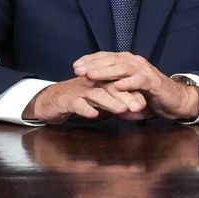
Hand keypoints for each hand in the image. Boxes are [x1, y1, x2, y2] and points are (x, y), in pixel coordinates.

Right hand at [22, 76, 145, 124]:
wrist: (51, 101)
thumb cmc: (79, 102)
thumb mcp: (101, 106)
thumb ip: (118, 108)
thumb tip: (138, 114)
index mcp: (101, 83)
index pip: (119, 85)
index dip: (133, 93)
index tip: (146, 104)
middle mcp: (91, 84)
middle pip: (111, 87)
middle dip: (126, 96)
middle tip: (140, 107)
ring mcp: (79, 91)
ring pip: (96, 94)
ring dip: (110, 102)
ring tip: (122, 110)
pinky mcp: (66, 100)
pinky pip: (77, 103)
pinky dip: (85, 108)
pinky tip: (93, 114)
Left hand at [72, 52, 198, 121]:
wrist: (175, 101)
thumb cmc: (149, 97)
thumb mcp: (126, 93)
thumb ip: (111, 92)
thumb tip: (93, 96)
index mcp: (127, 62)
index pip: (105, 57)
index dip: (90, 60)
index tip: (75, 66)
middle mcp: (135, 62)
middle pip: (110, 60)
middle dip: (93, 65)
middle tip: (78, 70)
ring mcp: (144, 70)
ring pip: (122, 68)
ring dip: (106, 71)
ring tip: (91, 75)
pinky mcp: (154, 82)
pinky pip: (139, 81)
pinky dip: (128, 83)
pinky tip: (118, 86)